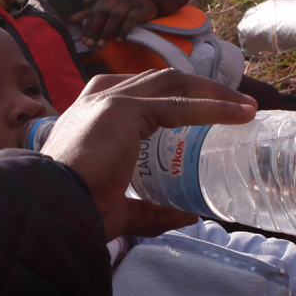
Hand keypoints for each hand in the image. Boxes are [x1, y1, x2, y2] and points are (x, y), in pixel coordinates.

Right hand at [40, 70, 255, 239]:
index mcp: (90, 115)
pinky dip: (213, 108)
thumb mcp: (120, 208)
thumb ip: (152, 210)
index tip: (203, 108)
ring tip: (244, 108)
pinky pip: (178, 106)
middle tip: (232, 106)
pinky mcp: (124, 111)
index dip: (173, 95)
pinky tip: (239, 115)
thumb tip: (188, 215)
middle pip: (159, 80)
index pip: (138, 92)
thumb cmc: (76, 209)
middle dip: (199, 88)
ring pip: (172, 84)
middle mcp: (98, 98)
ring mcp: (110, 100)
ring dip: (212, 93)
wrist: (51, 206)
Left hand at [72, 0, 157, 46]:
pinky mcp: (143, 6)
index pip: (95, 12)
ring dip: (108, 32)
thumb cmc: (127, 7)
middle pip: (104, 13)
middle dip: (96, 30)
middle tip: (93, 45)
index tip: (85, 41)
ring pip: (116, 16)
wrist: (151, 1)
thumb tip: (72, 19)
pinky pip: (131, 19)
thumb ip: (91, 14)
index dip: (89, 27)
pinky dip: (124, 30)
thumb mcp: (109, 8)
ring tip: (103, 45)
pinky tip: (119, 40)